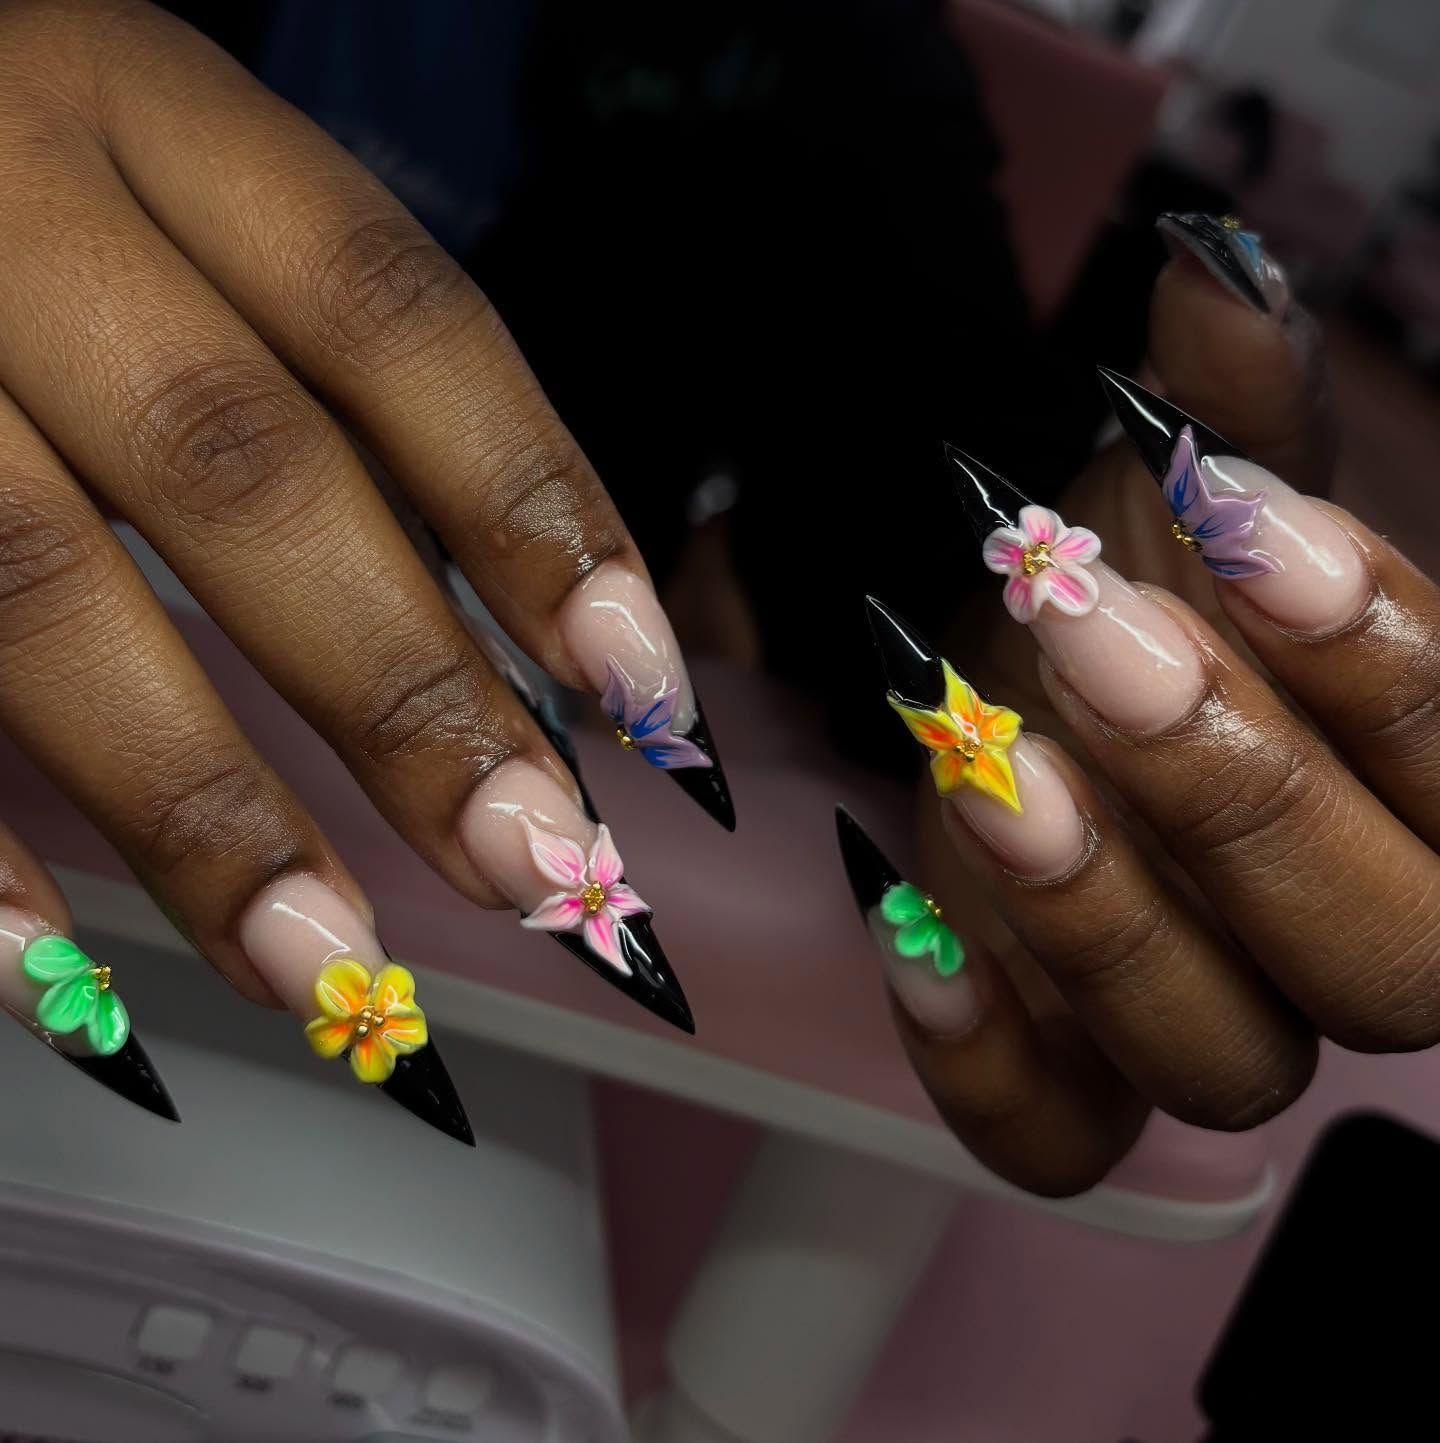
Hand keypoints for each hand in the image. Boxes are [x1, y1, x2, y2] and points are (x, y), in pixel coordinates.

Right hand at [0, 1, 728, 1132]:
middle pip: (243, 467)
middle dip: (401, 690)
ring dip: (202, 810)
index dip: (535, 506)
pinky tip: (62, 978)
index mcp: (154, 115)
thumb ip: (317, 379)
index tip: (643, 691)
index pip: (395, 318)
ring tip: (329, 970)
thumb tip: (525, 627)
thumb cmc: (15, 193)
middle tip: (531, 861)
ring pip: (39, 590)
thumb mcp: (171, 210)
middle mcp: (8, 205)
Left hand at [844, 217, 1432, 1196]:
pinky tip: (912, 932)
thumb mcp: (1185, 489)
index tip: (1246, 525)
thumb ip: (1226, 411)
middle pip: (1383, 964)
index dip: (1390, 668)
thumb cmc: (1138, 577)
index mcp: (1427, 794)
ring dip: (1111, 922)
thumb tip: (1209, 272)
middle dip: (1243, 794)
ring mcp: (1204, 1016)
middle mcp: (1342, 932)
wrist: (1028, 673)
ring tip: (998, 769)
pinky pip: (1056, 1139)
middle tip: (1096, 638)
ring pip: (1225, 1061)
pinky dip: (987, 1069)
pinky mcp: (1070, 1065)